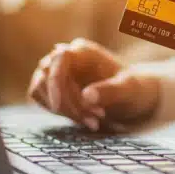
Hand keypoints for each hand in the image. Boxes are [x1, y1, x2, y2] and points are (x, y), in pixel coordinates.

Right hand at [28, 38, 160, 131]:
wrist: (133, 98)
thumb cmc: (134, 89)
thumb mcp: (129, 90)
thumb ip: (111, 91)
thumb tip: (87, 95)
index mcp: (84, 51)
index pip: (59, 59)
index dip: (56, 81)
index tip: (59, 106)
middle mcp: (67, 57)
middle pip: (48, 77)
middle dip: (68, 104)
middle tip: (95, 122)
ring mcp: (57, 70)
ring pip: (41, 88)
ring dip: (63, 110)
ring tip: (93, 122)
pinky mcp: (52, 86)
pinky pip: (41, 97)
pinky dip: (58, 111)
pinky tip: (81, 118)